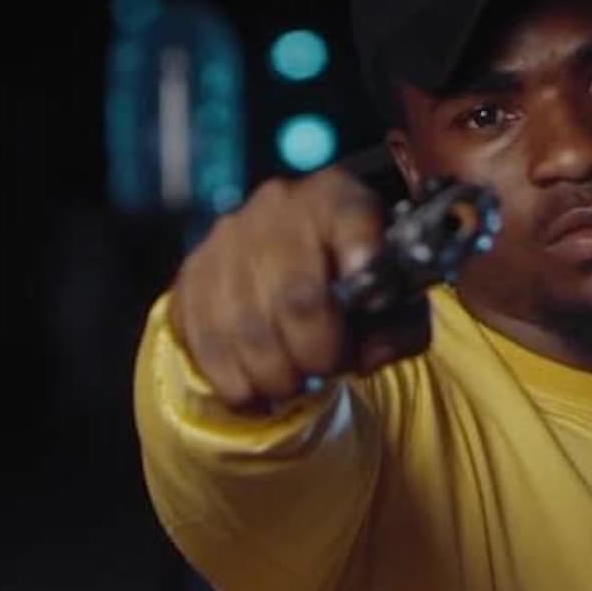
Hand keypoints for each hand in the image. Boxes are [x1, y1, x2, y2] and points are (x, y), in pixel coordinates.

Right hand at [166, 167, 430, 409]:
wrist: (286, 264)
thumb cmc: (351, 284)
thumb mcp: (396, 298)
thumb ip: (399, 329)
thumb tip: (366, 356)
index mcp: (337, 198)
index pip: (349, 216)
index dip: (362, 254)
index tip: (372, 292)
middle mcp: (278, 208)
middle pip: (295, 295)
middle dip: (316, 352)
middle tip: (328, 369)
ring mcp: (228, 240)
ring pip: (245, 329)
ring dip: (274, 375)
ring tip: (293, 384)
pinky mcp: (192, 274)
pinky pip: (205, 343)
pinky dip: (234, 383)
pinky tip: (257, 392)